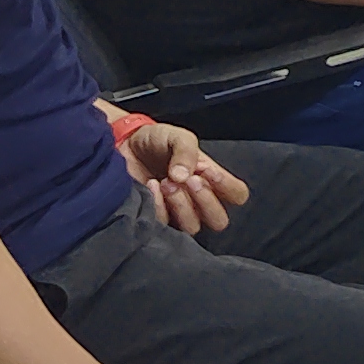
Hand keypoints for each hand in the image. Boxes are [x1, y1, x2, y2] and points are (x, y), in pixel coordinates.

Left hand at [119, 122, 248, 234]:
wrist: (125, 145)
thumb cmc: (157, 141)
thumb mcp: (177, 136)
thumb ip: (186, 151)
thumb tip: (183, 177)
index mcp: (212, 179)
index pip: (237, 195)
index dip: (227, 187)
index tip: (207, 171)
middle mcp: (199, 200)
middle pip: (219, 220)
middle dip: (204, 200)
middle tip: (189, 180)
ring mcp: (179, 212)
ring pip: (194, 226)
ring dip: (181, 204)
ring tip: (166, 182)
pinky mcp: (158, 218)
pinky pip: (166, 225)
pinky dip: (159, 205)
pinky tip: (151, 186)